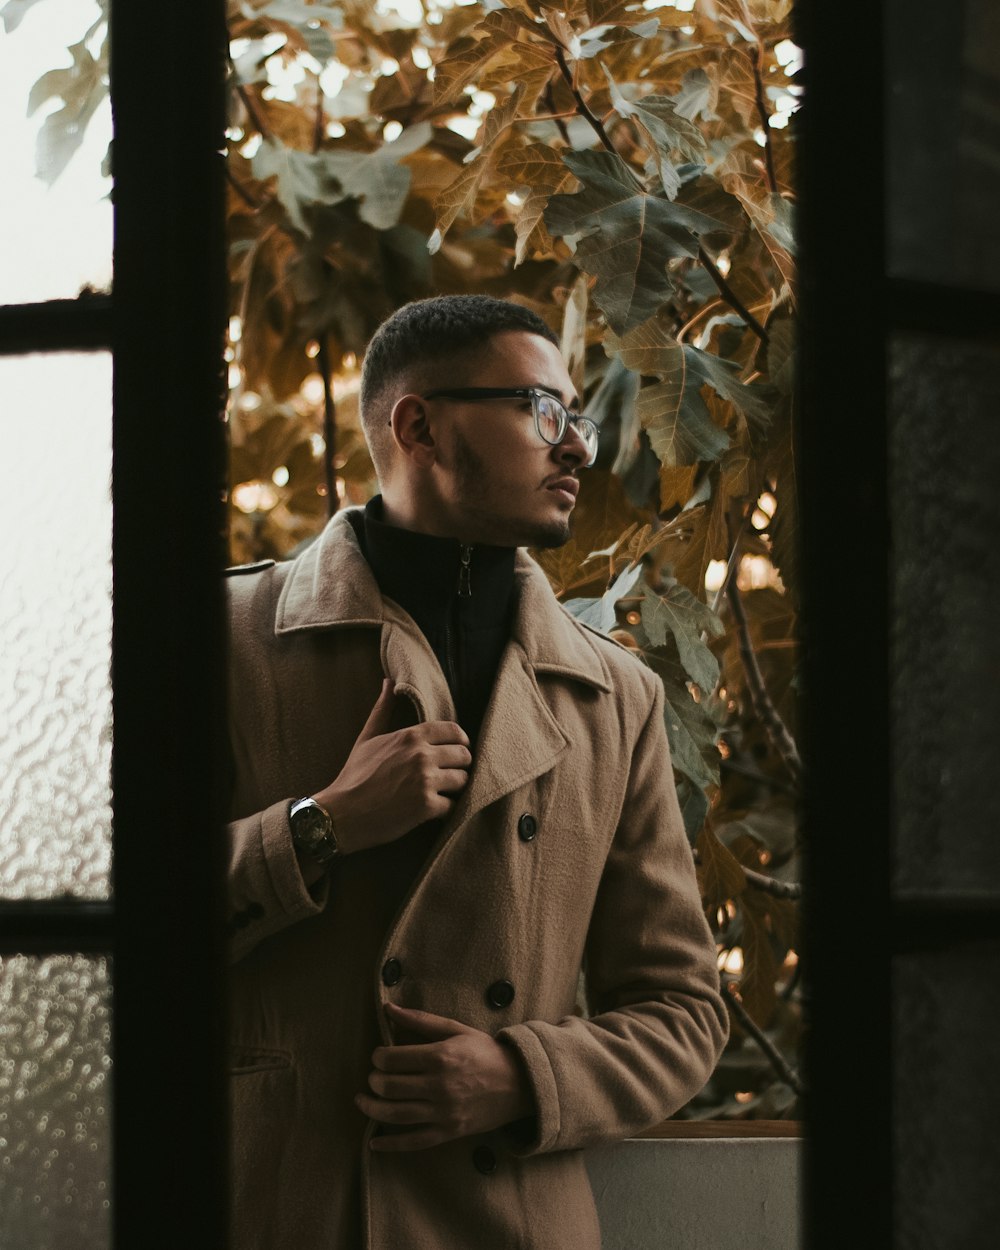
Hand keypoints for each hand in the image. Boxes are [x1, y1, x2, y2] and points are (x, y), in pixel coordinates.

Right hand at [313, 680, 470, 854]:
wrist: (342, 814)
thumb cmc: (354, 776)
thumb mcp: (367, 738)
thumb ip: (383, 710)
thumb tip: (388, 682)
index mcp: (410, 736)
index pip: (455, 731)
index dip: (460, 742)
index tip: (456, 751)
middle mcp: (422, 755)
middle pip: (464, 756)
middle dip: (459, 766)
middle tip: (448, 775)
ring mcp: (426, 781)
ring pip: (462, 780)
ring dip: (454, 788)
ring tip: (440, 792)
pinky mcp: (427, 807)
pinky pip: (452, 805)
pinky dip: (444, 809)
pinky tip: (431, 809)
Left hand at [355, 1003, 533, 1151]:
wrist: (519, 1083)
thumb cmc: (485, 1052)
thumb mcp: (456, 1029)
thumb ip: (420, 1020)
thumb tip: (389, 1009)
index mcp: (441, 1057)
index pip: (393, 1059)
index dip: (378, 1057)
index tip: (378, 1055)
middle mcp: (440, 1086)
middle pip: (390, 1087)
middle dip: (374, 1081)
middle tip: (373, 1077)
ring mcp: (444, 1113)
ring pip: (396, 1115)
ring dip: (372, 1109)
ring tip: (362, 1101)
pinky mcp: (449, 1133)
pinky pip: (414, 1142)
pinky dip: (391, 1145)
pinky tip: (374, 1143)